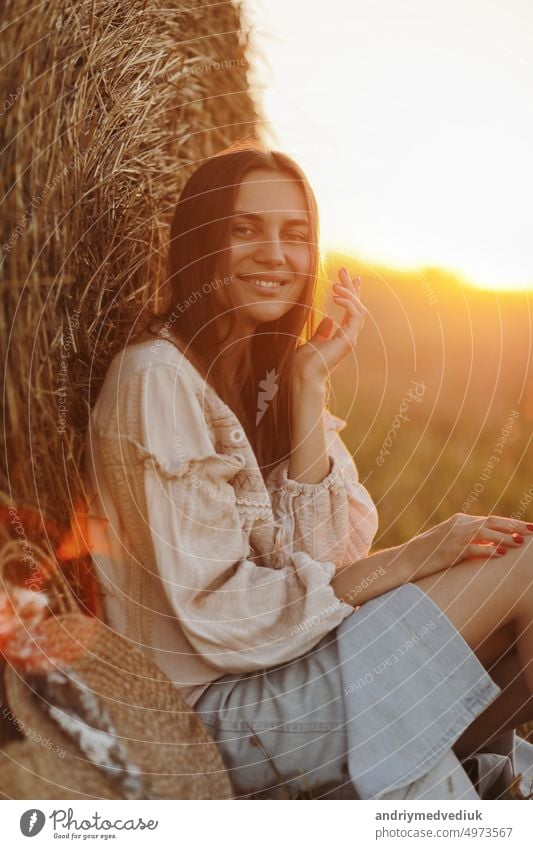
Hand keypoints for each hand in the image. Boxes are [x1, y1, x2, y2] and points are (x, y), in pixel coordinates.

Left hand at [292, 267, 366, 383]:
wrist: (302, 376)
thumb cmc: (303, 363)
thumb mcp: (312, 341)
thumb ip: (322, 332)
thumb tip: (329, 319)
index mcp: (341, 336)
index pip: (351, 310)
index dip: (350, 293)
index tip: (348, 278)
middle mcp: (348, 337)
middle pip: (357, 306)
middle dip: (351, 287)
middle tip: (344, 271)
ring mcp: (350, 339)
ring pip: (359, 309)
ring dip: (349, 293)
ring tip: (336, 283)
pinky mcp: (349, 340)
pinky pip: (355, 315)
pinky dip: (348, 303)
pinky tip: (336, 296)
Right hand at [403, 512, 532, 579]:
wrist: (407, 559)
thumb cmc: (430, 553)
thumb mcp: (451, 541)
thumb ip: (471, 540)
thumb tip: (493, 545)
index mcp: (460, 520)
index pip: (491, 519)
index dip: (511, 523)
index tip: (527, 527)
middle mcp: (459, 525)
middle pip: (492, 522)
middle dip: (514, 526)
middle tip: (532, 531)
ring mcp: (454, 537)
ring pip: (485, 533)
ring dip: (505, 537)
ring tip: (520, 542)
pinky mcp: (451, 551)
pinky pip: (474, 549)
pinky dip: (489, 550)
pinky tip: (501, 554)